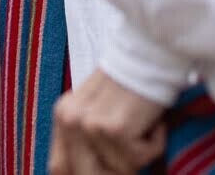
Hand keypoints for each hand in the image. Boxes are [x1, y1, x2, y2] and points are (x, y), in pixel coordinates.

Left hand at [49, 69, 166, 173]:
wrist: (154, 52)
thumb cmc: (135, 85)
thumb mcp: (100, 109)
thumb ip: (86, 141)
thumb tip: (89, 171)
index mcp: (63, 115)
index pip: (59, 168)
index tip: (109, 171)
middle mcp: (70, 119)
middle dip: (115, 173)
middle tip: (136, 158)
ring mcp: (90, 124)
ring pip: (118, 171)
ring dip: (139, 157)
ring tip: (145, 127)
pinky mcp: (115, 128)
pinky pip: (139, 159)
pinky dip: (155, 145)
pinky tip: (154, 122)